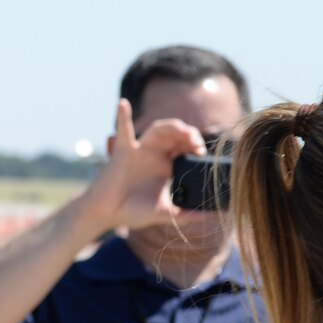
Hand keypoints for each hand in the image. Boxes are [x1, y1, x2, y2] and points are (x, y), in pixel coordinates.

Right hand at [83, 99, 206, 234]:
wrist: (107, 214)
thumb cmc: (133, 212)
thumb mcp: (167, 213)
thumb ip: (190, 216)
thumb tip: (216, 218)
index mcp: (167, 165)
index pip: (186, 147)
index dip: (196, 146)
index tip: (203, 153)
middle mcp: (155, 154)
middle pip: (176, 135)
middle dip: (189, 135)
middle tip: (198, 144)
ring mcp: (139, 151)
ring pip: (157, 130)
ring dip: (172, 127)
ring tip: (184, 131)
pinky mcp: (122, 151)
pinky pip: (122, 130)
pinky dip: (122, 116)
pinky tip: (123, 104)